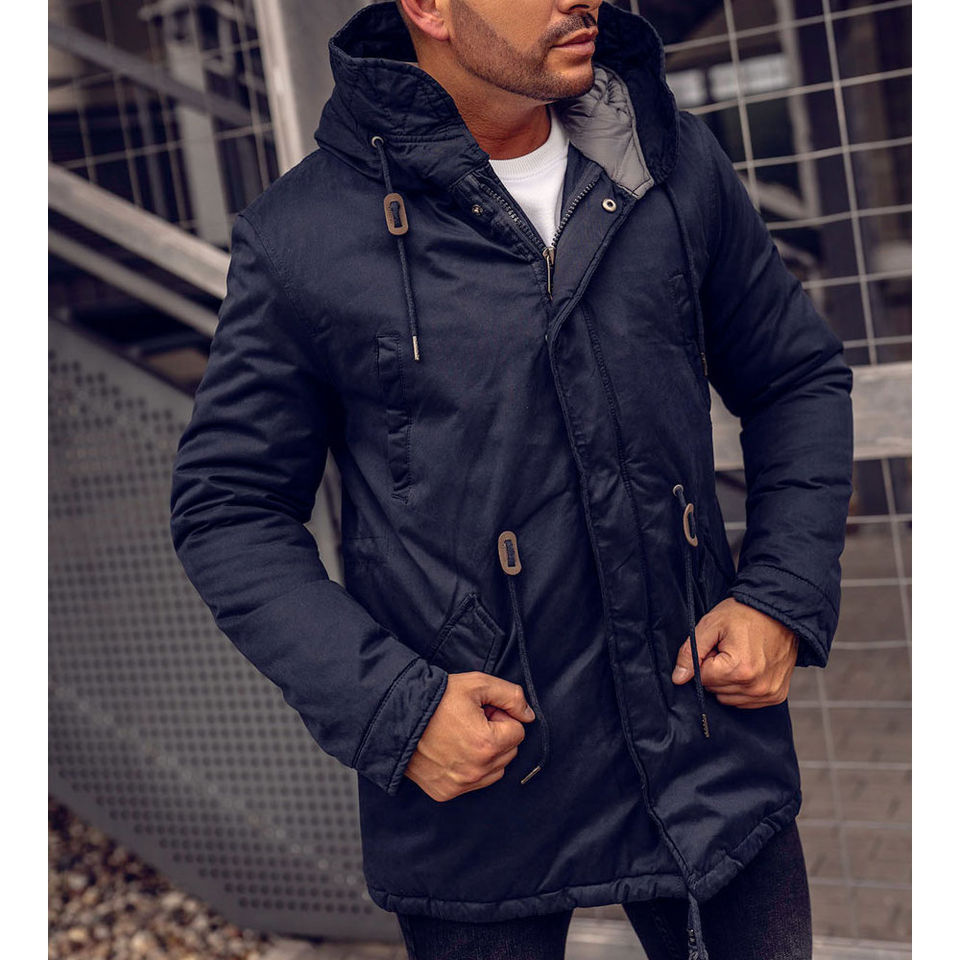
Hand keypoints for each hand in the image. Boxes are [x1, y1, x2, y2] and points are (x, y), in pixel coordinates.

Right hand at [403, 672, 535, 801]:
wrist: (396, 716)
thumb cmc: (436, 699)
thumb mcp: (477, 684)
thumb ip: (511, 696)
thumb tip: (529, 715)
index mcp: (487, 745)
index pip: (518, 732)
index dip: (501, 717)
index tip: (482, 711)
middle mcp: (476, 771)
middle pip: (508, 753)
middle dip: (497, 735)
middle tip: (471, 721)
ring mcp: (460, 785)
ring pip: (494, 771)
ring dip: (487, 754)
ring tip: (461, 735)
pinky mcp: (445, 792)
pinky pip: (473, 783)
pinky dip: (470, 768)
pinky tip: (452, 750)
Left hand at [671, 597, 798, 707]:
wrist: (780, 612)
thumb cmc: (745, 614)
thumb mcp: (711, 625)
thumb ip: (690, 653)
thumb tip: (678, 678)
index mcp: (738, 670)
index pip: (702, 678)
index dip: (705, 658)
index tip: (717, 645)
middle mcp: (755, 687)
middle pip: (714, 689)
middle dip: (716, 670)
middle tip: (729, 648)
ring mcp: (768, 693)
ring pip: (727, 698)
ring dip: (728, 680)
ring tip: (740, 656)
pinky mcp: (775, 695)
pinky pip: (745, 701)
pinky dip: (742, 686)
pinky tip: (749, 666)